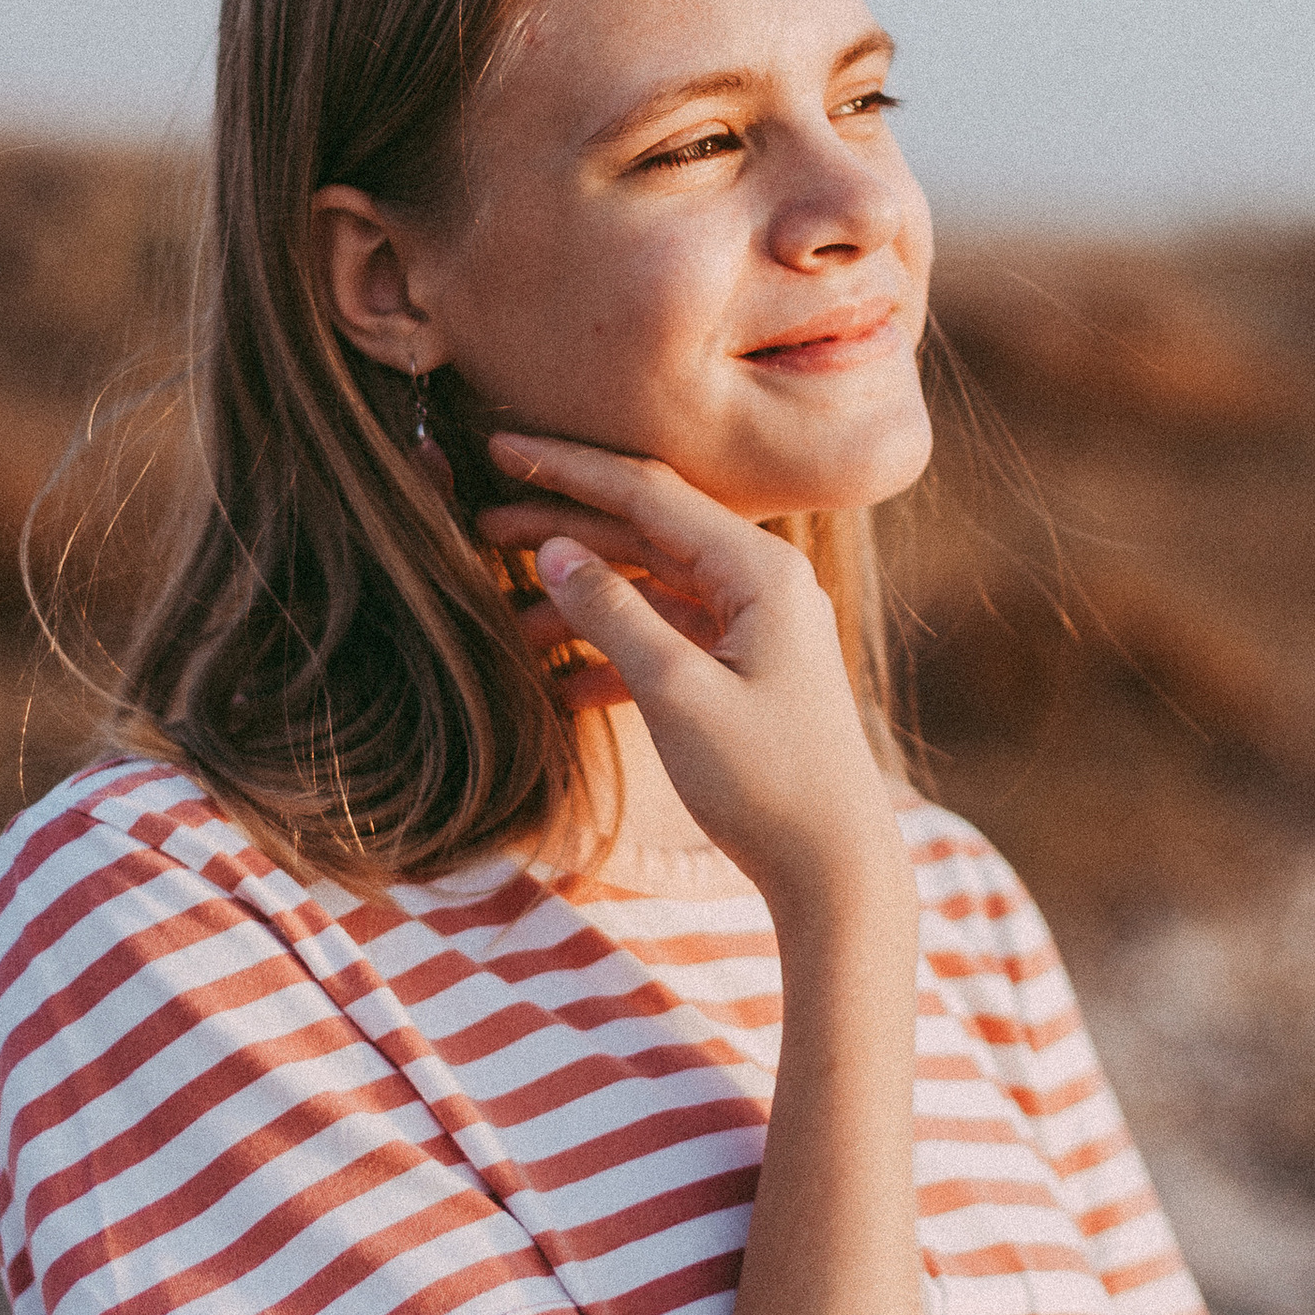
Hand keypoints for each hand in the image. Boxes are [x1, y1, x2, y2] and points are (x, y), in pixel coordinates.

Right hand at [476, 436, 907, 910]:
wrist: (834, 870)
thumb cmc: (766, 781)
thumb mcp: (676, 692)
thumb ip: (613, 613)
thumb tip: (553, 550)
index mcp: (760, 570)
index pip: (648, 493)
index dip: (567, 468)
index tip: (498, 445)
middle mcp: (764, 584)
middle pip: (646, 533)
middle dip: (564, 527)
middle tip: (480, 523)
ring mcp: (756, 630)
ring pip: (651, 590)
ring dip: (580, 600)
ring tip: (504, 616)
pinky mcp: (745, 676)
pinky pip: (667, 642)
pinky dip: (612, 654)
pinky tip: (555, 684)